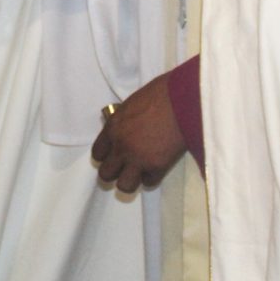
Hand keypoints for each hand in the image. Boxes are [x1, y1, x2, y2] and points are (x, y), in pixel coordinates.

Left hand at [90, 72, 186, 192]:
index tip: (115, 155)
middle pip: (106, 174)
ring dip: (130, 180)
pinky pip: (149, 182)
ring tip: (139, 172)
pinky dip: (152, 177)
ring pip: (124, 186)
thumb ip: (122, 123)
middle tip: (125, 166)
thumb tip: (121, 132)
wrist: (182, 100)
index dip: (106, 157)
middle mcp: (121, 147)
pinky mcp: (158, 167)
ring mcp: (138, 159)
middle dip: (114, 172)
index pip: (97, 154)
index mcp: (112, 128)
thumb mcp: (130, 105)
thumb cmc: (159, 94)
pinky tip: (156, 168)